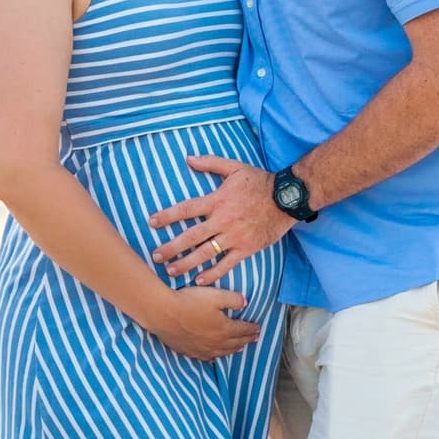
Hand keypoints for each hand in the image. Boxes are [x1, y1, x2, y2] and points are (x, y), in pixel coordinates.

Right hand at [142, 284, 260, 361]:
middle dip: (246, 340)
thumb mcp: (216, 295)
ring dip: (233, 350)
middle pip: (235, 342)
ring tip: (240, 349)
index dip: (252, 328)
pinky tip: (214, 359)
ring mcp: (202, 348)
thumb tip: (246, 303)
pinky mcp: (189, 350)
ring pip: (222, 352)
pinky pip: (206, 358)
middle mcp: (215, 342)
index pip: (243, 329)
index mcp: (224, 328)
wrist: (163, 313)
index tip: (258, 328)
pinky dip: (214, 358)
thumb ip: (234, 299)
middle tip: (255, 339)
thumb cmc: (190, 301)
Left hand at [147, 156, 294, 285]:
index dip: (167, 216)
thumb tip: (188, 158)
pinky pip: (226, 264)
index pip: (186, 209)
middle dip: (171, 247)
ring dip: (186, 263)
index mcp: (217, 200)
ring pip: (205, 253)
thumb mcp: (234, 167)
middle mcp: (222, 220)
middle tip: (155, 255)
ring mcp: (234, 237)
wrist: (287, 198)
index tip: (151, 222)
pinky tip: (199, 280)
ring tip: (170, 271)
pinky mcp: (246, 248)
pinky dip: (212, 273)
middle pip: (191, 236)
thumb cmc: (259, 182)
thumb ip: (210, 163)